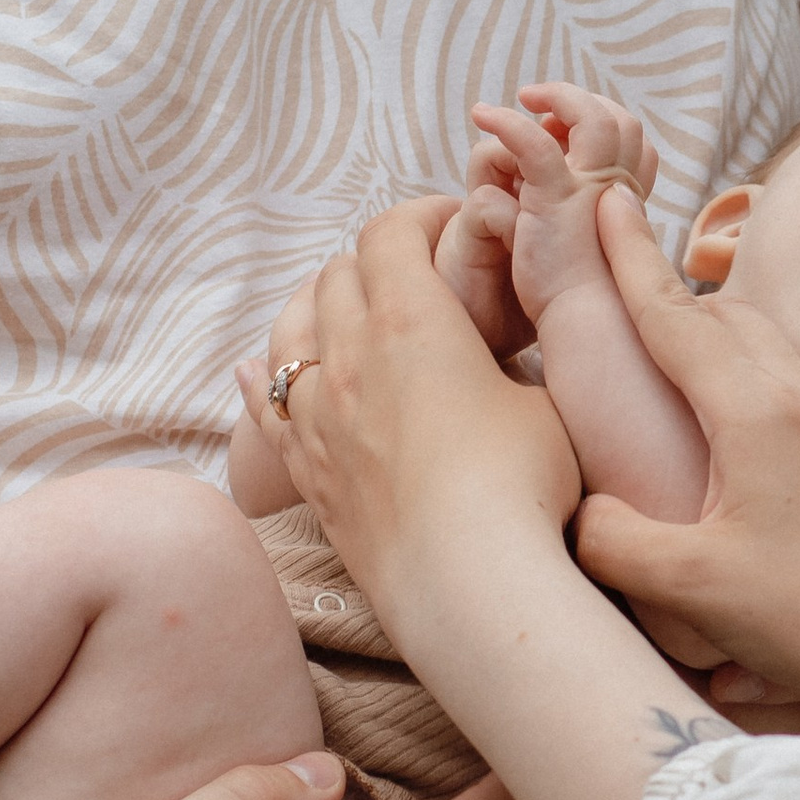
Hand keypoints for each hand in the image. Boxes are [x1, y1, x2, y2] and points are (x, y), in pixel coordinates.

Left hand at [250, 198, 581, 623]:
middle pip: (338, 275)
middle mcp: (350, 356)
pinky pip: (265, 409)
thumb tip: (501, 369)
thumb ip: (511, 368)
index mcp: (413, 320)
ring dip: (316, 309)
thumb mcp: (544, 403)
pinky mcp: (306, 473)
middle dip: (375, 262)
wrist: (470, 582)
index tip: (454, 226)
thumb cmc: (522, 485)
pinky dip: (261, 380)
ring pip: (290, 333)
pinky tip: (255, 372)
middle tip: (414, 275)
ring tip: (342, 313)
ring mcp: (317, 416)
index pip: (391, 233)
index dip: (422, 216)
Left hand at [467, 84, 661, 328]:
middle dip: (585, 106)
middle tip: (546, 110)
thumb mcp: (600, 253)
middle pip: (621, 122)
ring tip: (524, 97)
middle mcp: (619, 188)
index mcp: (629, 200)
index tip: (570, 134)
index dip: (607, 129)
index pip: (636, 144)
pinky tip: (483, 116)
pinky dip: (507, 122)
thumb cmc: (586, 299)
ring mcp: (593, 189)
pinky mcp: (557, 197)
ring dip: (559, 97)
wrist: (585, 325)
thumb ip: (598, 222)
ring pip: (592, 118)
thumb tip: (581, 208)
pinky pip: (534, 143)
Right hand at [568, 188, 799, 708]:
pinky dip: (769, 373)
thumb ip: (611, 537)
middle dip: (667, 290)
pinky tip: (767, 403)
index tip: (603, 197)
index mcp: (753, 411)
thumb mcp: (686, 586)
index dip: (628, 257)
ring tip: (681, 340)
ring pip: (769, 344)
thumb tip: (578, 509)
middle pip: (722, 316)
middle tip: (621, 268)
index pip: (674, 314)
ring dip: (719, 331)